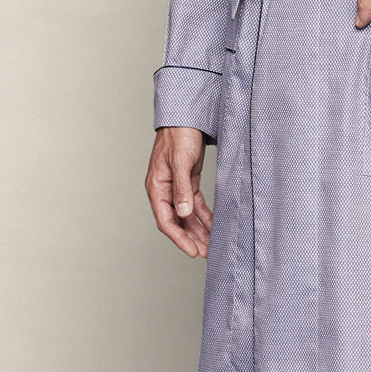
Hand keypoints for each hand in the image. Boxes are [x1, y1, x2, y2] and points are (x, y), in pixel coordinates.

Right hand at [146, 126, 212, 257]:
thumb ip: (182, 188)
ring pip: (187, 215)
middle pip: (177, 222)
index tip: (192, 251)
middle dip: (191, 239)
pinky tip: (213, 226)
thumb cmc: (179, 135)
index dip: (179, 238)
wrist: (186, 118)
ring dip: (198, 230)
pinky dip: (204, 216)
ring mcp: (176, 187)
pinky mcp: (188, 182)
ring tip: (210, 246)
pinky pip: (195, 204)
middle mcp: (164, 191)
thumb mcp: (181, 162)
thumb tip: (183, 213)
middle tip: (205, 254)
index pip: (166, 220)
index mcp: (157, 187)